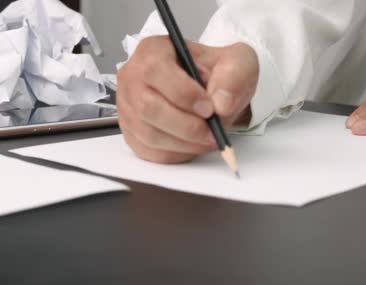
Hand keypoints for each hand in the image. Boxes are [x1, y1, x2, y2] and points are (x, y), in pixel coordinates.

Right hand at [117, 36, 258, 163]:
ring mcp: (128, 106)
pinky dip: (176, 153)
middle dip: (186, 126)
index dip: (183, 94)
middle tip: (212, 131)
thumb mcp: (238, 63)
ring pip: (149, 134)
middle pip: (148, 107)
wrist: (214, 93)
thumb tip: (221, 104)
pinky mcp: (131, 132)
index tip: (209, 108)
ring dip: (184, 143)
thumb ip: (234, 77)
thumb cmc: (219, 75)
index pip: (155, 70)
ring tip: (208, 138)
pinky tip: (193, 144)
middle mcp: (132, 76)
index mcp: (153, 50)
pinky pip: (149, 151)